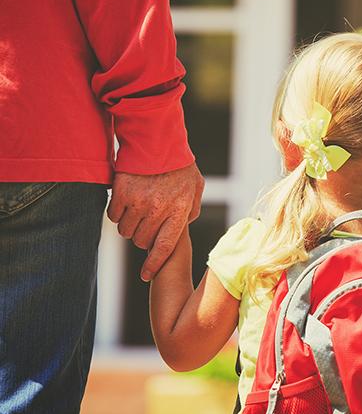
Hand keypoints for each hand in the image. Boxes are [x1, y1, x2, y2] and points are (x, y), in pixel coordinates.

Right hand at [107, 163, 203, 280]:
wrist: (157, 138)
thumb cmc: (179, 163)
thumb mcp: (195, 186)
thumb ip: (192, 208)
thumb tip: (185, 226)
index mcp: (178, 210)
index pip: (164, 247)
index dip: (153, 265)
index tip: (145, 275)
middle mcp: (158, 209)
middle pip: (141, 241)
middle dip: (142, 237)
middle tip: (145, 224)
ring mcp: (138, 202)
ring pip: (125, 231)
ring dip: (129, 225)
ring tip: (136, 210)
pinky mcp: (121, 192)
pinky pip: (113, 216)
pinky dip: (117, 212)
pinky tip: (125, 201)